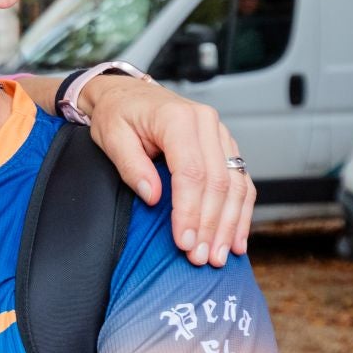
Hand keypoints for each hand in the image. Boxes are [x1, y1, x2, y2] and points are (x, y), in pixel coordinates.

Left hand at [77, 76, 254, 266]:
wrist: (127, 94)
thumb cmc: (117, 114)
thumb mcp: (111, 137)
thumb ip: (131, 166)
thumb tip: (153, 197)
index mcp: (177, 118)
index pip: (191, 172)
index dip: (189, 210)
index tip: (184, 241)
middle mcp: (206, 123)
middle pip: (218, 182)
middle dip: (211, 224)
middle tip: (201, 257)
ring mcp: (220, 133)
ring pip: (236, 184)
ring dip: (229, 224)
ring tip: (219, 256)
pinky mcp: (225, 145)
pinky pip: (241, 181)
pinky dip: (240, 212)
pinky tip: (236, 238)